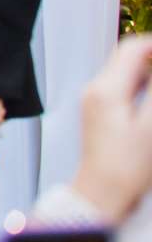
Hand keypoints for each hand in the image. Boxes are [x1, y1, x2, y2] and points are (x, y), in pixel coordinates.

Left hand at [70, 35, 151, 219]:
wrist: (102, 192)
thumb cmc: (126, 167)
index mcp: (106, 89)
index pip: (133, 49)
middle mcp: (96, 90)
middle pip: (128, 57)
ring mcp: (95, 100)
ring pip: (126, 72)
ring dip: (149, 72)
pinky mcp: (100, 112)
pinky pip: (122, 87)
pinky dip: (142, 86)